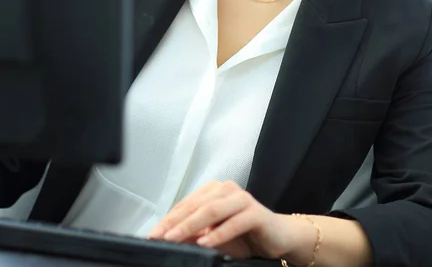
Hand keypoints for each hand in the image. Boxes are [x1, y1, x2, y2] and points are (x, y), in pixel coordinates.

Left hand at [147, 180, 293, 258]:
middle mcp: (226, 189)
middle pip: (196, 206)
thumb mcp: (213, 236)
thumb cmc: (244, 235)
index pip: (186, 204)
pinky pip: (234, 222)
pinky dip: (218, 233)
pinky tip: (206, 242)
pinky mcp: (255, 212)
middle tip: (159, 237)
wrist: (278, 237)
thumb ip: (194, 234)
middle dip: (175, 222)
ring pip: (212, 210)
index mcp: (214, 191)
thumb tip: (169, 237)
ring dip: (191, 226)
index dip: (168, 219)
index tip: (153, 234)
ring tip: (175, 238)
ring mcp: (242, 198)